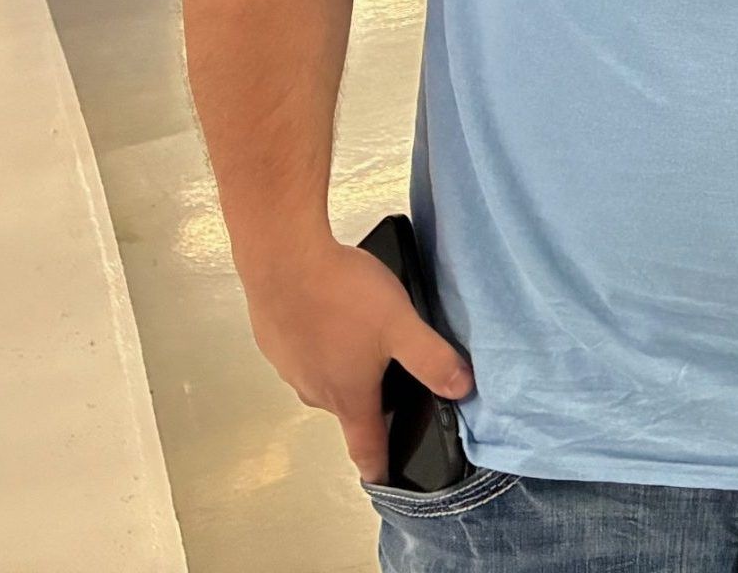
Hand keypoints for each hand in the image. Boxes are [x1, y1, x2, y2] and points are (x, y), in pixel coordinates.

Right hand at [238, 238, 472, 483]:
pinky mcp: (275, 342)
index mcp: (347, 395)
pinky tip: (334, 316)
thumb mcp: (400, 324)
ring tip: (366, 338)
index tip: (385, 477)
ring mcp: (289, 367)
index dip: (379, 466)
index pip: (364, 447)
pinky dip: (321, 345)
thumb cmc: (342, 295)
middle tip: (394, 376)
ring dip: (345, 368)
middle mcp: (314, 391)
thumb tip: (462, 388)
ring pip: (326, 379)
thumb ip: (432, 358)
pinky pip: (305, 354)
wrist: (283, 259)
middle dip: (371, 401)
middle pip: (349, 409)